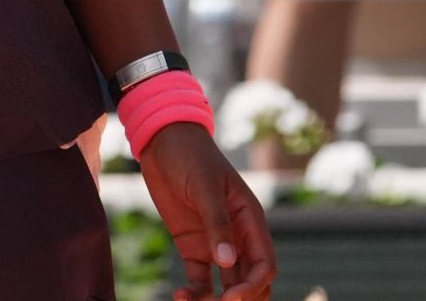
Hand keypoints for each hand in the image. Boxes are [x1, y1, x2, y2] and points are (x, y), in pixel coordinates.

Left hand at [139, 121, 277, 299]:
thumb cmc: (190, 156)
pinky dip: (195, 293)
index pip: (264, 265)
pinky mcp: (193, 246)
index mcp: (250, 220)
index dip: (253, 286)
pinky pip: (201, 280)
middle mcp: (238, 236)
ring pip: (227, 286)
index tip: (231, 298)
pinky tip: (180, 295)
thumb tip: (227, 263)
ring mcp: (216, 244)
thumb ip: (217, 223)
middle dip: (239, 299)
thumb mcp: (204, 186)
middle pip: (251, 281)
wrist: (162, 141)